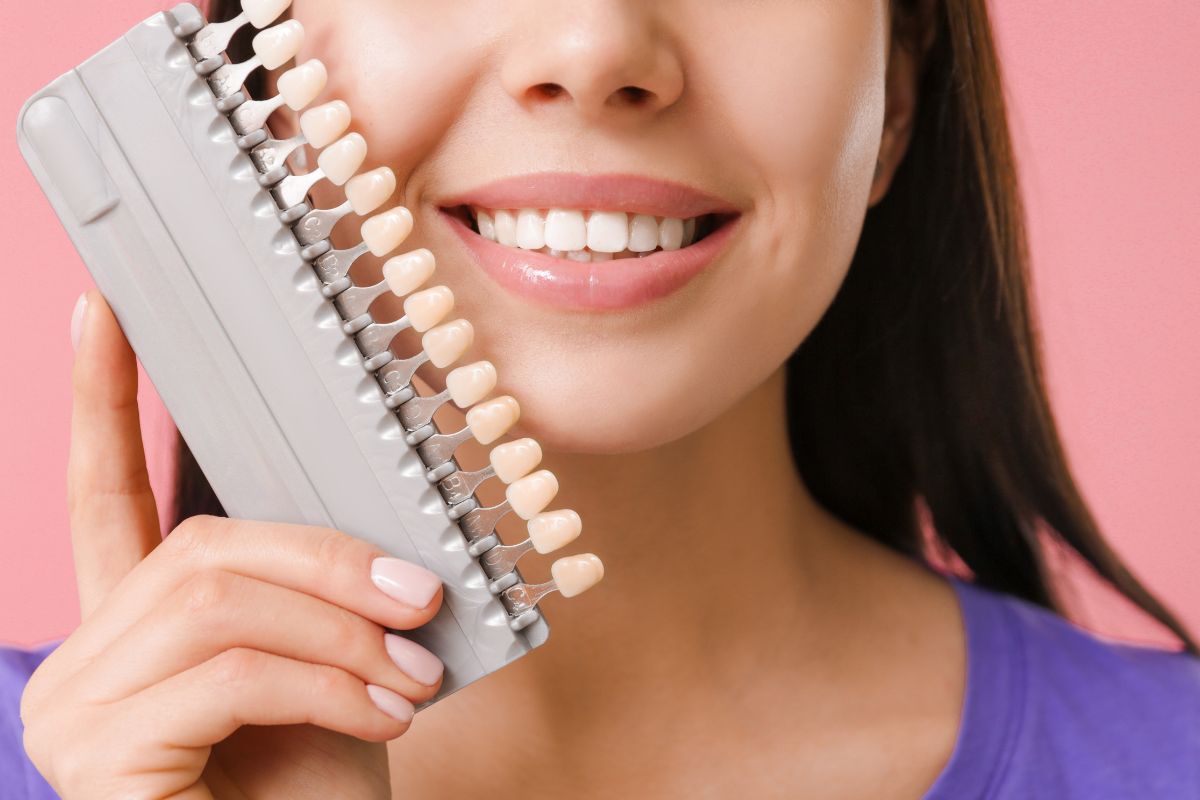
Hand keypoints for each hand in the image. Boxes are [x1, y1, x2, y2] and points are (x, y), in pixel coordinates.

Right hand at [20, 290, 445, 798]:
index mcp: (138, 626)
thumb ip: (319, 596)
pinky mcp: (97, 752)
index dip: (102, 400)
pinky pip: (231, 670)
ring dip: (341, 628)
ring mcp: (78, 706)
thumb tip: (380, 537)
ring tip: (412, 674)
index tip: (104, 313)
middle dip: (329, 562)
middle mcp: (86, 655)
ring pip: (219, 599)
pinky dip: (328, 682)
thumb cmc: (313, 792)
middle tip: (421, 594)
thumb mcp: (328, 673)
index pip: (105, 492)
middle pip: (204, 544)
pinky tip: (383, 715)